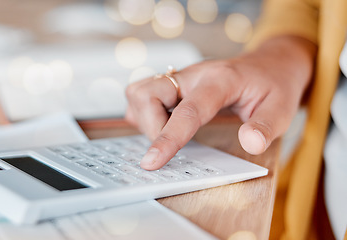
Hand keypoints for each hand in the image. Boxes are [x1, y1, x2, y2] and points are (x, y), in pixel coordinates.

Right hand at [125, 36, 316, 169]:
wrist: (270, 64)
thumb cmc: (274, 86)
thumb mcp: (282, 108)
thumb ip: (265, 127)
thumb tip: (250, 144)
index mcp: (220, 80)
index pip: (187, 111)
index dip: (167, 138)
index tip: (151, 162)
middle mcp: (194, 74)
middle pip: (147, 93)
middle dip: (150, 126)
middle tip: (171, 145)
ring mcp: (181, 77)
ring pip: (139, 91)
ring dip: (145, 119)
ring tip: (168, 133)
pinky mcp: (173, 83)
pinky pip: (143, 94)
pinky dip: (145, 113)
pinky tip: (163, 123)